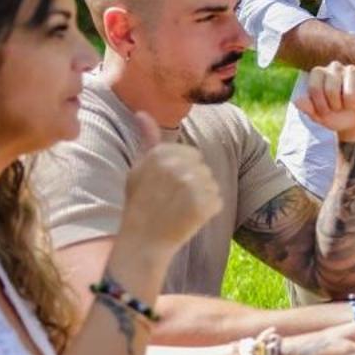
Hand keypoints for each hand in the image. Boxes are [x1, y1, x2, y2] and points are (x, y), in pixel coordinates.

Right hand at [117, 112, 221, 255]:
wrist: (142, 243)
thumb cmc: (139, 205)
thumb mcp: (137, 169)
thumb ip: (146, 139)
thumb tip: (142, 112)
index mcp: (161, 154)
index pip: (191, 154)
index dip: (181, 172)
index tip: (165, 188)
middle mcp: (178, 166)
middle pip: (203, 168)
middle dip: (193, 183)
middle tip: (171, 201)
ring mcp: (193, 186)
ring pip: (212, 184)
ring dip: (201, 197)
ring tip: (178, 210)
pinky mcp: (206, 204)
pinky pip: (217, 201)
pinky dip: (207, 212)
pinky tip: (188, 220)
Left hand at [295, 61, 354, 141]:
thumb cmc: (335, 116)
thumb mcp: (318, 115)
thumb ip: (307, 108)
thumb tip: (297, 101)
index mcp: (318, 74)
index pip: (314, 87)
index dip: (319, 104)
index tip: (324, 112)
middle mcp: (334, 67)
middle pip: (331, 89)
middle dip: (335, 106)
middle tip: (339, 108)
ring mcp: (351, 69)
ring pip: (349, 93)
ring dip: (350, 106)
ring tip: (350, 105)